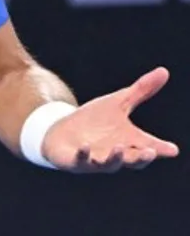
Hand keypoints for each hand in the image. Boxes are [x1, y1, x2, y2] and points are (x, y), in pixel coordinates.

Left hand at [42, 67, 178, 172]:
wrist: (62, 132)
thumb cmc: (94, 120)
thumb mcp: (118, 102)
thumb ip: (140, 91)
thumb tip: (164, 71)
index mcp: (129, 141)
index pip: (149, 146)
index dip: (161, 149)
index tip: (173, 150)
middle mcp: (115, 154)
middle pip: (133, 160)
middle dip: (141, 157)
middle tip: (150, 153)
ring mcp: (96, 160)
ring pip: (109, 164)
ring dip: (115, 158)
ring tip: (118, 148)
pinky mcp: (76, 161)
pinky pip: (81, 160)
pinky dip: (84, 154)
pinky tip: (85, 146)